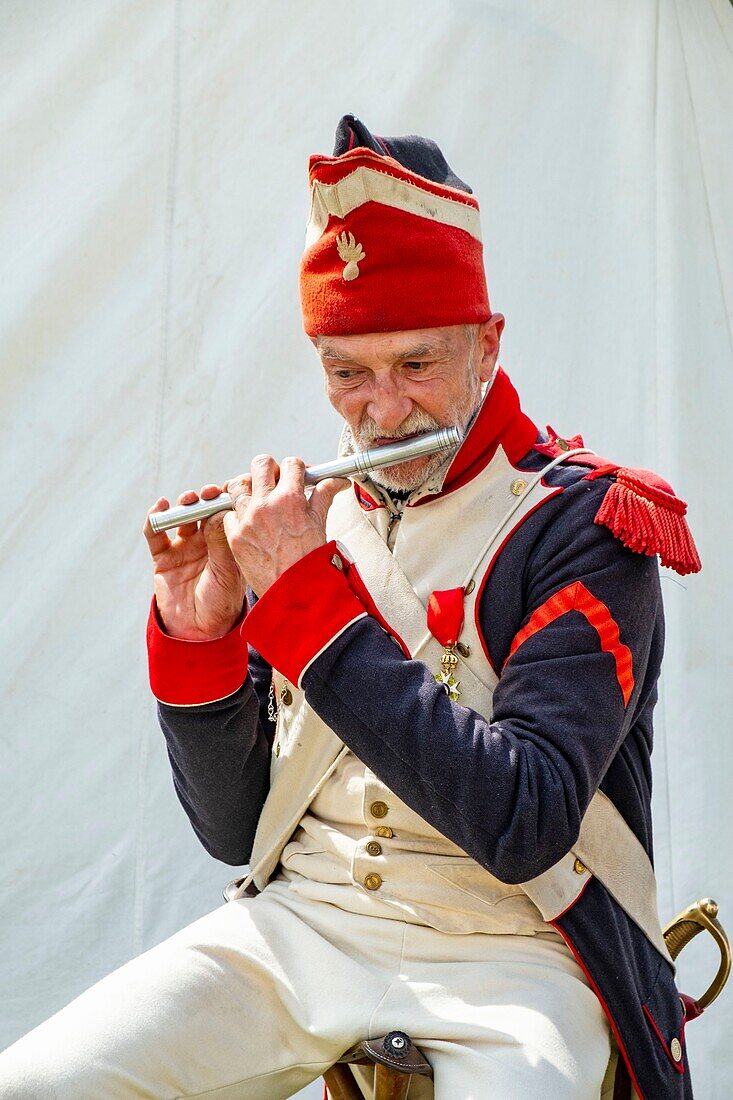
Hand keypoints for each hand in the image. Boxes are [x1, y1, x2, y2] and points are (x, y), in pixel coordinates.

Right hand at [144, 484, 246, 639]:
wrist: (198, 630)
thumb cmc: (220, 602)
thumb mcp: (226, 571)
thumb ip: (220, 542)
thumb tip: (218, 511)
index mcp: (227, 544)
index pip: (227, 514)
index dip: (228, 499)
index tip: (233, 487)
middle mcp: (206, 542)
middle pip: (205, 510)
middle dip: (207, 497)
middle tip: (210, 492)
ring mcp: (184, 547)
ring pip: (182, 517)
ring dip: (185, 504)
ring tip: (190, 499)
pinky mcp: (163, 556)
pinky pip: (156, 533)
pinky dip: (155, 518)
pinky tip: (160, 506)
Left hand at [223, 455, 347, 595]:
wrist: (296, 593)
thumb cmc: (310, 563)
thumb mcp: (320, 524)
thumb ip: (324, 496)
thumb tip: (336, 481)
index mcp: (290, 499)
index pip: (290, 464)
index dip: (295, 468)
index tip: (295, 475)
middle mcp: (266, 505)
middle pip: (260, 464)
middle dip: (270, 469)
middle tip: (275, 481)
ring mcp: (247, 520)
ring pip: (238, 484)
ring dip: (248, 487)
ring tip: (257, 498)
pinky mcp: (235, 536)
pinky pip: (228, 514)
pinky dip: (236, 514)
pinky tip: (248, 523)